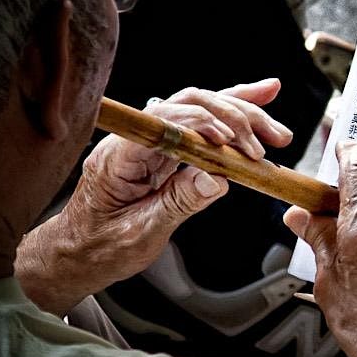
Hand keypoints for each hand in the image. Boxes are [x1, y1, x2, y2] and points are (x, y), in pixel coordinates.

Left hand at [16, 79, 292, 315]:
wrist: (80, 254)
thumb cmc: (100, 247)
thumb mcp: (141, 232)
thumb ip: (179, 202)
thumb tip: (217, 179)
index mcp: (119, 155)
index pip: (165, 120)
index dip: (202, 124)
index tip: (233, 143)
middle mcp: (136, 139)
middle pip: (189, 104)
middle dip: (234, 116)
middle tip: (269, 139)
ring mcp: (152, 141)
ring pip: (201, 108)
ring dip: (242, 115)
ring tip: (276, 131)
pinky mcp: (167, 149)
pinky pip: (202, 125)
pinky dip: (231, 115)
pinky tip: (258, 103)